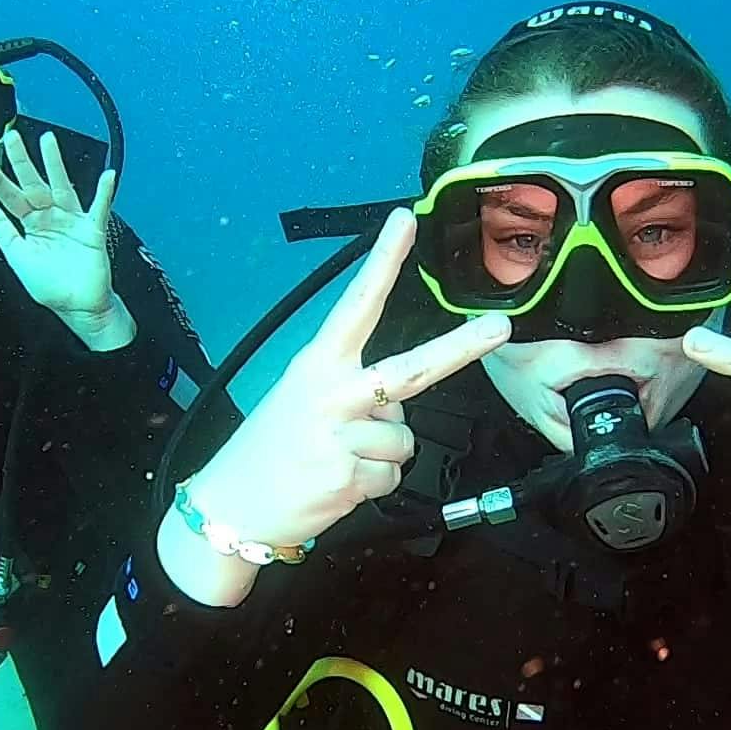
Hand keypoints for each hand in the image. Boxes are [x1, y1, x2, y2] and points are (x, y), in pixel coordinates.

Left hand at [0, 129, 130, 344]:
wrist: (78, 307)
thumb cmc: (50, 285)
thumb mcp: (16, 255)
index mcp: (30, 224)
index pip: (10, 196)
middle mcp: (50, 217)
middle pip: (33, 183)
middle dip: (21, 160)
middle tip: (10, 137)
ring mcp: (71, 220)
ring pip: (61, 186)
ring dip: (55, 164)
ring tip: (48, 141)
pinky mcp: (92, 230)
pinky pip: (98, 207)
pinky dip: (104, 192)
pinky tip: (107, 175)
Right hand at [168, 210, 510, 603]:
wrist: (231, 508)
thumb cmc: (268, 451)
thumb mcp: (300, 400)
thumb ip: (351, 390)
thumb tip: (397, 400)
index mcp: (317, 365)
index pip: (356, 303)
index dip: (383, 262)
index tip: (405, 221)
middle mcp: (331, 394)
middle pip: (412, 368)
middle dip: (461, 347)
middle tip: (499, 328)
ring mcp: (341, 437)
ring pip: (403, 438)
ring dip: (381, 455)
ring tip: (337, 460)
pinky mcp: (348, 477)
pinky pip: (391, 476)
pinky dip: (372, 485)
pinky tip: (337, 484)